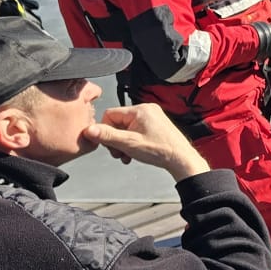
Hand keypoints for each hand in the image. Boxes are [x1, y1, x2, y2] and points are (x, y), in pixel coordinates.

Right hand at [89, 104, 210, 179]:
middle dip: (114, 140)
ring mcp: (152, 118)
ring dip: (122, 144)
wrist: (181, 159)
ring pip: (125, 129)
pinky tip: (133, 154)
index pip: (110, 114)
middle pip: (117, 122)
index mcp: (140, 110)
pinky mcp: (155, 126)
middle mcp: (146, 110)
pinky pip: (135, 132)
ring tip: (126, 156)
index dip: (104, 130)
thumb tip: (89, 129)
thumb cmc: (160, 150)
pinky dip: (131, 143)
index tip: (107, 144)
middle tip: (118, 153)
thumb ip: (107, 136)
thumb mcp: (128, 143)